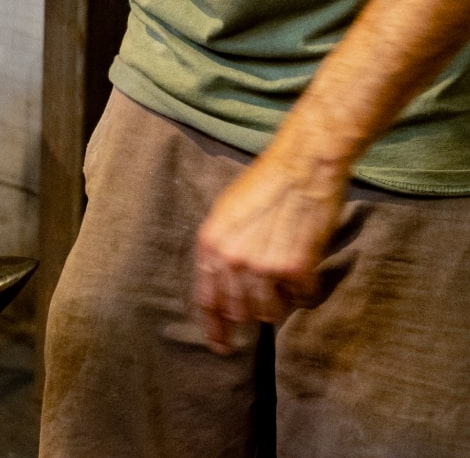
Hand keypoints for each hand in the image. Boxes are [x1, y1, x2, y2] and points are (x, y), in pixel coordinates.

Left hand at [193, 145, 347, 353]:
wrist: (301, 166)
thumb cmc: (264, 183)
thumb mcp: (227, 213)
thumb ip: (222, 248)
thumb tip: (225, 284)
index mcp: (209, 243)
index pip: (207, 299)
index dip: (214, 327)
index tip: (221, 346)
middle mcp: (231, 259)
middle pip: (240, 311)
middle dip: (253, 309)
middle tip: (268, 297)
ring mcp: (262, 267)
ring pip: (271, 311)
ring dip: (280, 301)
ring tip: (286, 275)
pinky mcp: (294, 269)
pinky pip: (301, 298)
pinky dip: (305, 289)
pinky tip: (306, 267)